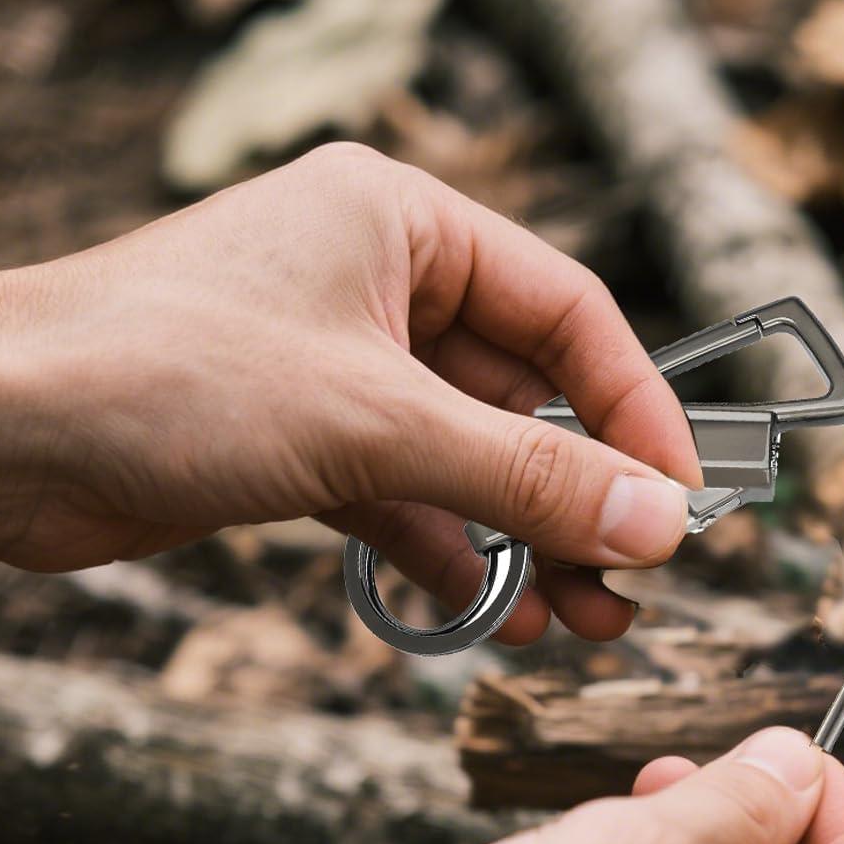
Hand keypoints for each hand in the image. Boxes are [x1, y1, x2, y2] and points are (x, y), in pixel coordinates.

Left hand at [0, 142, 701, 642]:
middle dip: (581, 495)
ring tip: (582, 620)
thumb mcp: (379, 424)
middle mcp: (381, 285)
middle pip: (526, 396)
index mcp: (404, 223)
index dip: (636, 407)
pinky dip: (453, 555)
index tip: (682, 500)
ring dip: (527, 538)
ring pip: (472, 457)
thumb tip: (658, 522)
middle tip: (634, 583)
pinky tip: (493, 615)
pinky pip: (411, 498)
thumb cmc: (162, 372)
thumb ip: (529, 474)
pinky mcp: (304, 440)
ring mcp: (341, 367)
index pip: (569, 312)